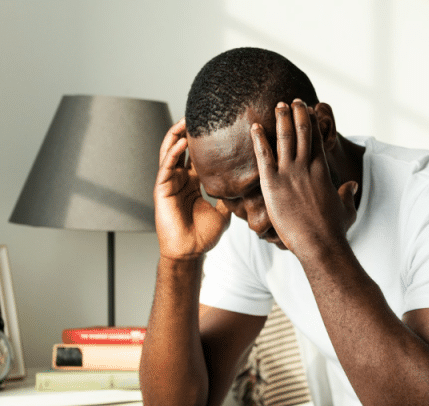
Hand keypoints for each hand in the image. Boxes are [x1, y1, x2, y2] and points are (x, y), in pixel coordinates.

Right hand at [153, 118, 230, 259]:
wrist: (191, 252)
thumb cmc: (204, 235)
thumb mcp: (224, 211)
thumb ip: (231, 196)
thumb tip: (249, 187)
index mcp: (193, 183)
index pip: (197, 156)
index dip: (204, 142)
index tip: (216, 126)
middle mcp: (180, 179)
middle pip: (182, 148)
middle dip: (188, 131)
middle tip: (200, 114)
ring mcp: (170, 183)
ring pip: (170, 152)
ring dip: (177, 135)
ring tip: (187, 119)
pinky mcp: (162, 189)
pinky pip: (166, 167)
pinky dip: (174, 153)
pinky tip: (182, 142)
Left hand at [250, 100, 355, 254]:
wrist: (320, 244)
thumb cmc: (334, 230)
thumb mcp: (346, 209)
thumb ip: (347, 194)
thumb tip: (352, 185)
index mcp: (322, 171)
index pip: (317, 139)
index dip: (313, 122)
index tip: (309, 110)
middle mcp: (306, 167)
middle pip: (302, 132)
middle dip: (298, 113)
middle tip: (293, 100)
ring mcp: (289, 173)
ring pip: (284, 138)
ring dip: (281, 119)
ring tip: (278, 104)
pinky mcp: (273, 183)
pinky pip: (263, 156)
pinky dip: (258, 139)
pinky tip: (254, 126)